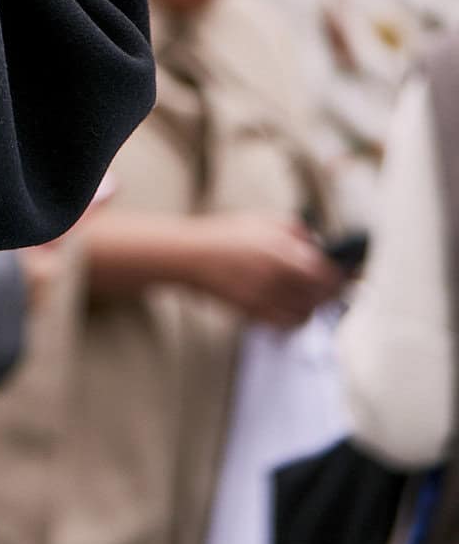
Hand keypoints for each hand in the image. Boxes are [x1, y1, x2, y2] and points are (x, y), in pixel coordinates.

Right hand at [187, 215, 347, 328]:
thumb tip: (319, 245)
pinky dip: (296, 318)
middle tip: (338, 287)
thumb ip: (296, 231)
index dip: (343, 275)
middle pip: (321, 296)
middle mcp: (278, 277)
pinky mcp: (255, 314)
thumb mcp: (264, 219)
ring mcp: (266, 299)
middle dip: (333, 292)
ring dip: (316, 306)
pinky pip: (287, 324)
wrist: (190, 256)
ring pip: (307, 313)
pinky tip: (295, 307)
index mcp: (282, 250)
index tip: (352, 274)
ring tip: (315, 297)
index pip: (327, 272)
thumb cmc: (226, 233)